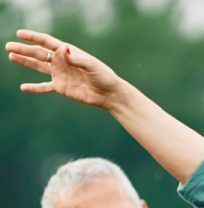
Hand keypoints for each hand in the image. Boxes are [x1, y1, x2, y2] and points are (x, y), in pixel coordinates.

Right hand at [5, 29, 122, 108]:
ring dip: (25, 62)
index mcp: (68, 52)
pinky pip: (44, 87)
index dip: (33, 37)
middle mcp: (61, 62)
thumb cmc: (104, 76)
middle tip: (8, 46)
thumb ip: (77, 58)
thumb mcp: (92, 66)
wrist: (109, 94)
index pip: (47, 42)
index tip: (20, 34)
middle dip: (24, 49)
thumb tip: (63, 50)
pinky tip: (23, 87)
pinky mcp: (61, 87)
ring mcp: (60, 74)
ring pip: (38, 66)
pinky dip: (34, 88)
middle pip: (38, 53)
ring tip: (11, 57)